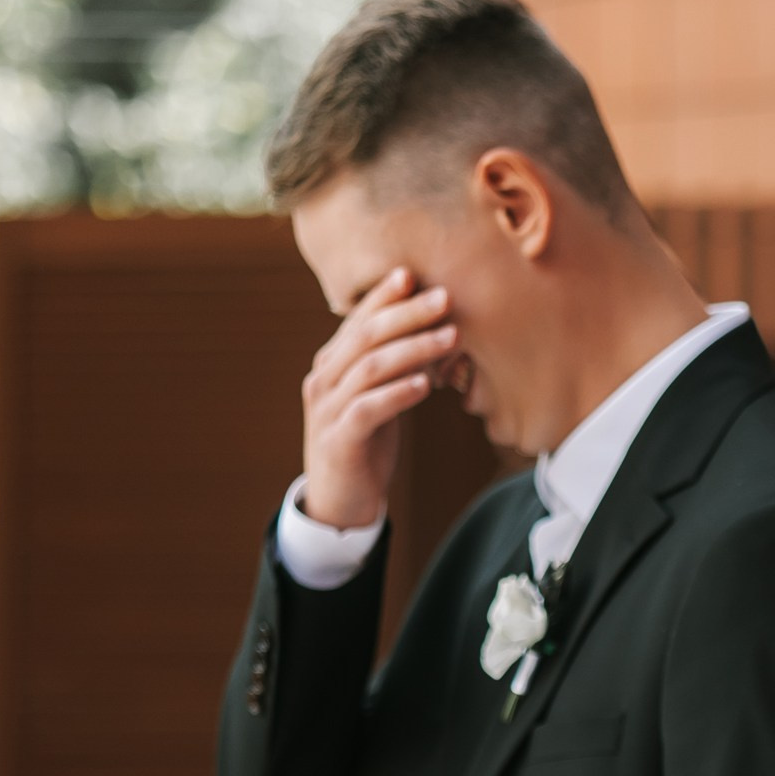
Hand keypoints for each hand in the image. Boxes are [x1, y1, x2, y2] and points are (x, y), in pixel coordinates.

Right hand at [299, 266, 455, 528]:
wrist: (340, 501)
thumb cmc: (366, 443)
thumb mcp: (378, 397)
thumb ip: (394, 366)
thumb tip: (434, 330)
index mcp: (332, 364)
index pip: (357, 319)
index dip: (384, 296)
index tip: (414, 274)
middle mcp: (324, 379)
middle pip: (365, 336)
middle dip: (407, 314)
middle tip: (445, 299)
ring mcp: (328, 410)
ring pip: (370, 368)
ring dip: (413, 350)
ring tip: (450, 338)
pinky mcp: (339, 441)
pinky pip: (367, 410)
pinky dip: (398, 394)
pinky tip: (425, 384)